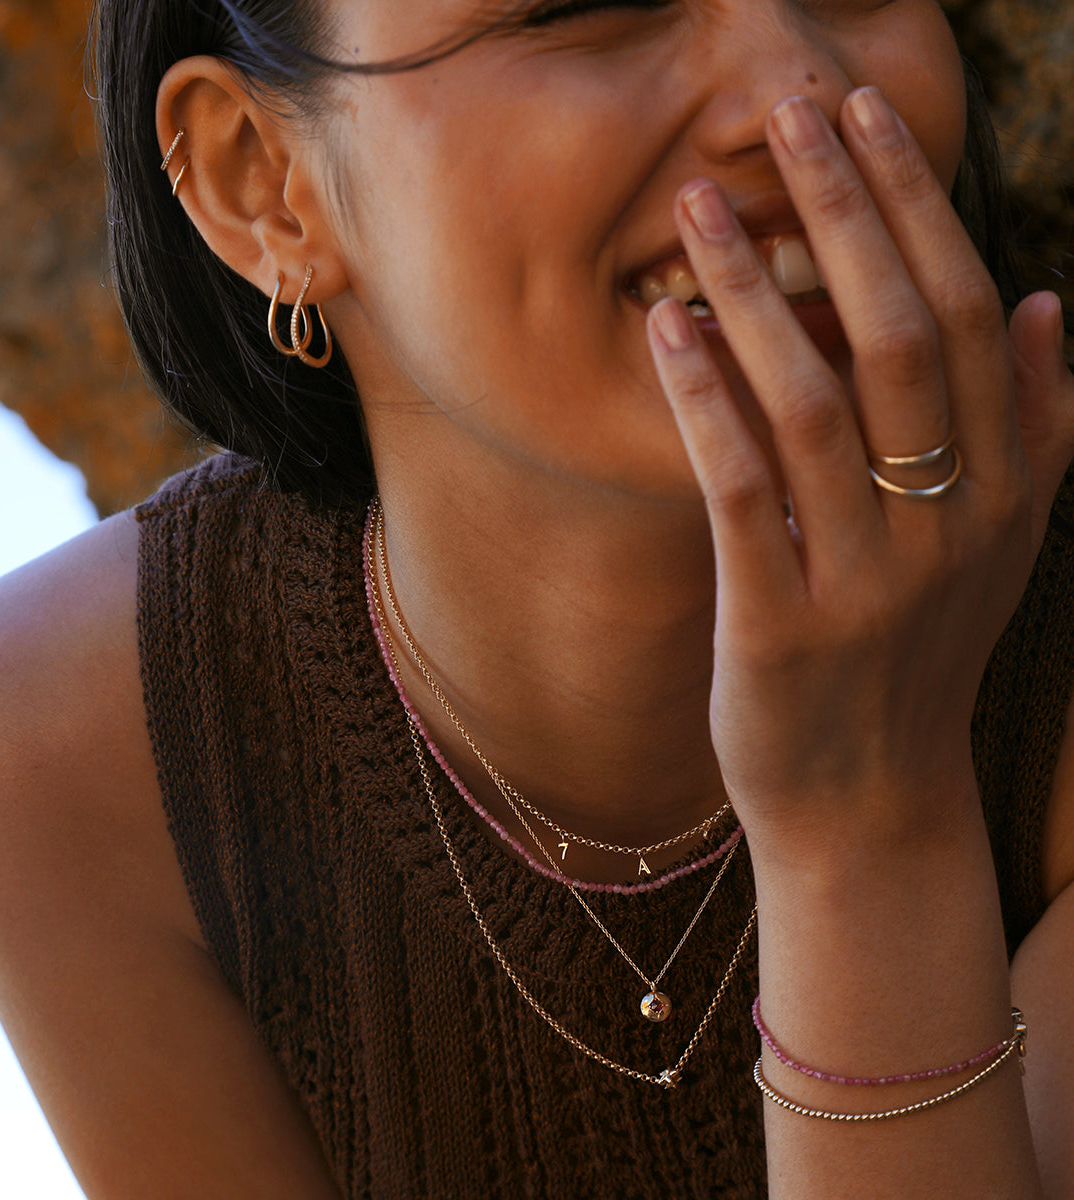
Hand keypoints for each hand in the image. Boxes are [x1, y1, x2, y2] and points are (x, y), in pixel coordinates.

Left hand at [646, 87, 1073, 854]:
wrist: (869, 799)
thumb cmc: (915, 656)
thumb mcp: (998, 549)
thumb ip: (1034, 428)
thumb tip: (1044, 302)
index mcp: (1004, 487)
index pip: (965, 309)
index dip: (915, 202)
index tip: (862, 112)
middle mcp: (947, 521)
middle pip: (899, 332)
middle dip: (843, 209)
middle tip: (783, 110)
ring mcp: (865, 576)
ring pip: (813, 401)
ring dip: (757, 292)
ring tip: (698, 210)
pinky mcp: (779, 623)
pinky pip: (740, 491)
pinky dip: (705, 403)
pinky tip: (667, 330)